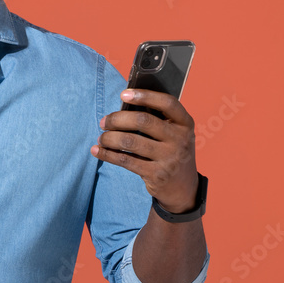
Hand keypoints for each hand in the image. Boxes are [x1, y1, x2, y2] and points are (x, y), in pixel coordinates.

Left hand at [91, 88, 198, 212]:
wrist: (183, 187)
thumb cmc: (171, 152)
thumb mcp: (174, 135)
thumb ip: (158, 120)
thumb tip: (124, 106)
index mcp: (185, 124)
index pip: (167, 103)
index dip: (145, 96)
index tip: (123, 94)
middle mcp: (180, 140)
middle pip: (143, 121)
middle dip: (117, 119)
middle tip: (104, 122)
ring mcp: (170, 158)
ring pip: (131, 142)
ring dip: (109, 138)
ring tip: (101, 138)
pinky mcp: (157, 175)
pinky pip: (125, 160)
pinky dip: (107, 154)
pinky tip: (97, 151)